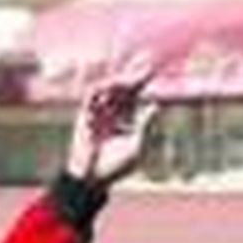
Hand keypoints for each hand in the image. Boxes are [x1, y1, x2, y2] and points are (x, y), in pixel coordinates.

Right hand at [66, 68, 157, 187]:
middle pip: (124, 89)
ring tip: (131, 79)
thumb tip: (157, 106)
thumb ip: (145, 124)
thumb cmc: (117, 166)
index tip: (153, 70)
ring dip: (120, 81)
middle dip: (134, 76)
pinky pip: (92, 96)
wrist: (92, 178)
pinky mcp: (84, 115)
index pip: (136, 97)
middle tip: (146, 65)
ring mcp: (99, 113)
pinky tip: (113, 84)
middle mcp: (113, 114)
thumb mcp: (136, 144)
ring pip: (110, 89)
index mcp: (127, 120)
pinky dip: (102, 88)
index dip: (143, 83)